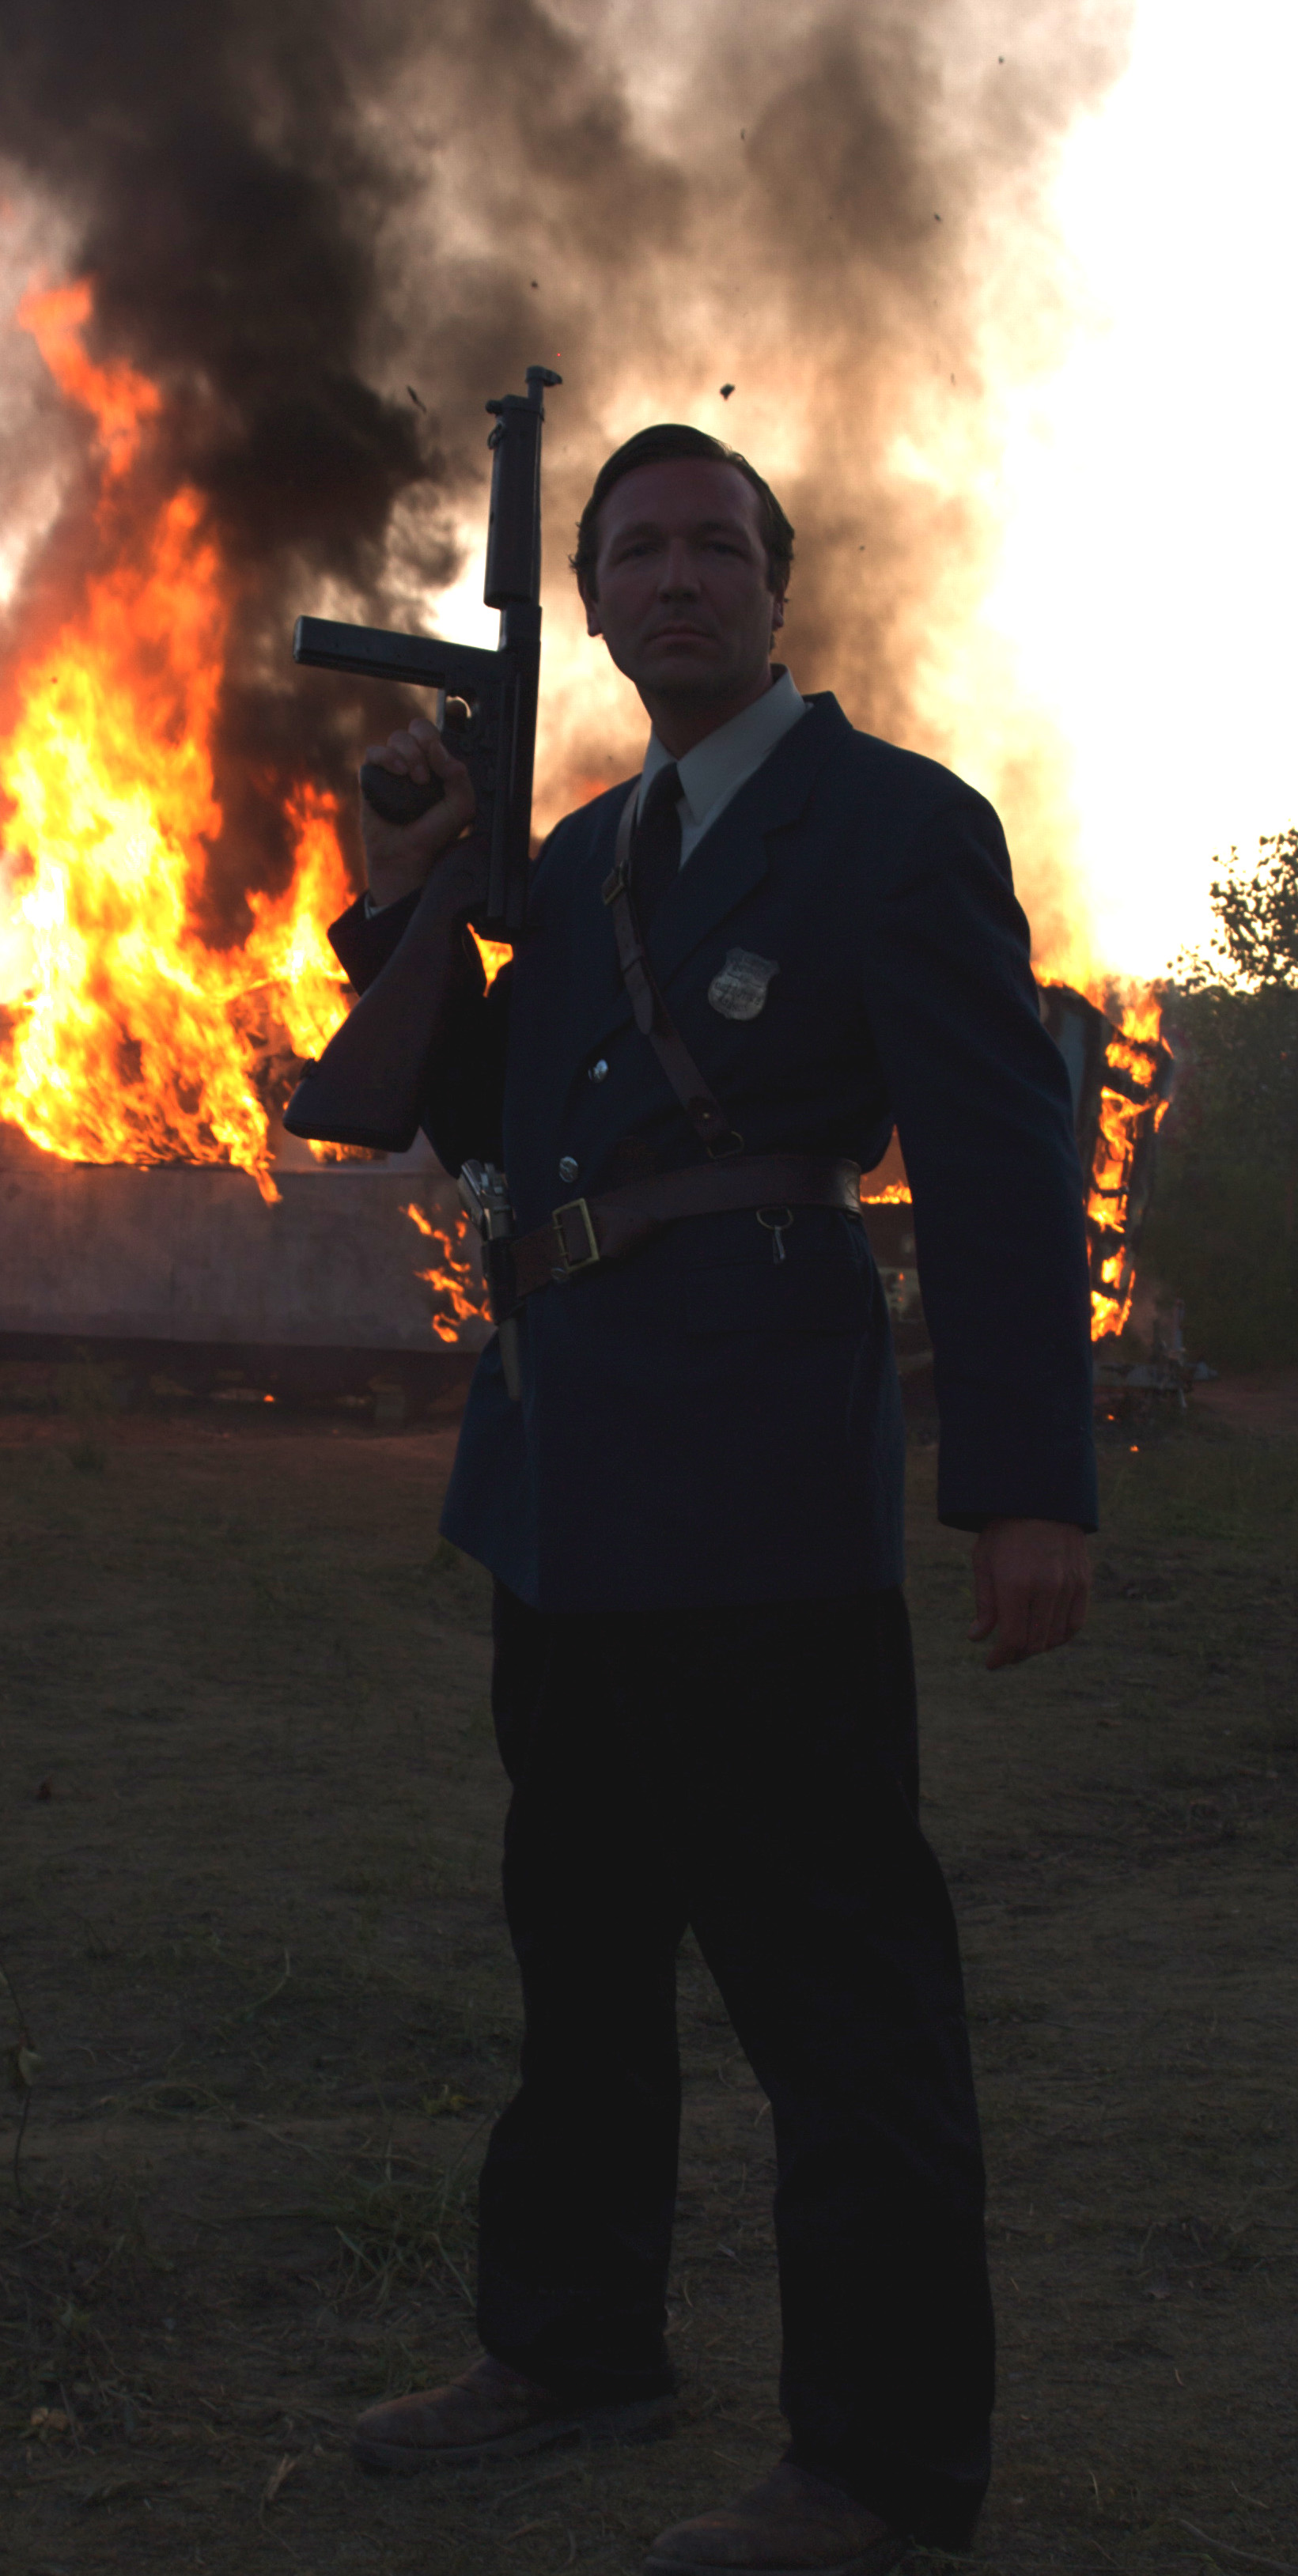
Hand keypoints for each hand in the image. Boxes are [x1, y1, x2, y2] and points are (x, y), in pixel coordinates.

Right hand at [360, 715, 477, 908]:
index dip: (446, 718)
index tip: (454, 712)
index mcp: (437, 764)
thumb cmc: (434, 833)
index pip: (439, 732)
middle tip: (432, 767)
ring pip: (398, 737)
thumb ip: (459, 776)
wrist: (408, 856)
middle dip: (426, 740)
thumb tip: (437, 749)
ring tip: (417, 780)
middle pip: (418, 728)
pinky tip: (398, 773)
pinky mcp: (372, 777)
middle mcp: (415, 761)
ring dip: (411, 753)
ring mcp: (393, 768)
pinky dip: (387, 757)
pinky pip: (374, 752)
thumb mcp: (461, 807)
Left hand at [969, 1518, 1090, 1669]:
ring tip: (1023, 1644)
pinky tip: (1047, 1636)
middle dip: (1017, 1654)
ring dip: (1038, 1647)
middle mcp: (1046, 1587)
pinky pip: (1075, 1623)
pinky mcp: (1083, 1582)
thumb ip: (984, 1604)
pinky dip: (1061, 1636)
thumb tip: (978, 1638)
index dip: (1001, 1657)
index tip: (991, 1663)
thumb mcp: (984, 1562)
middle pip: (1035, 1642)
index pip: (1013, 1638)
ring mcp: (1068, 1585)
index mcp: (1016, 1583)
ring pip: (1056, 1637)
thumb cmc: (1004, 1531)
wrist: (1039, 1499)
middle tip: (1005, 1654)